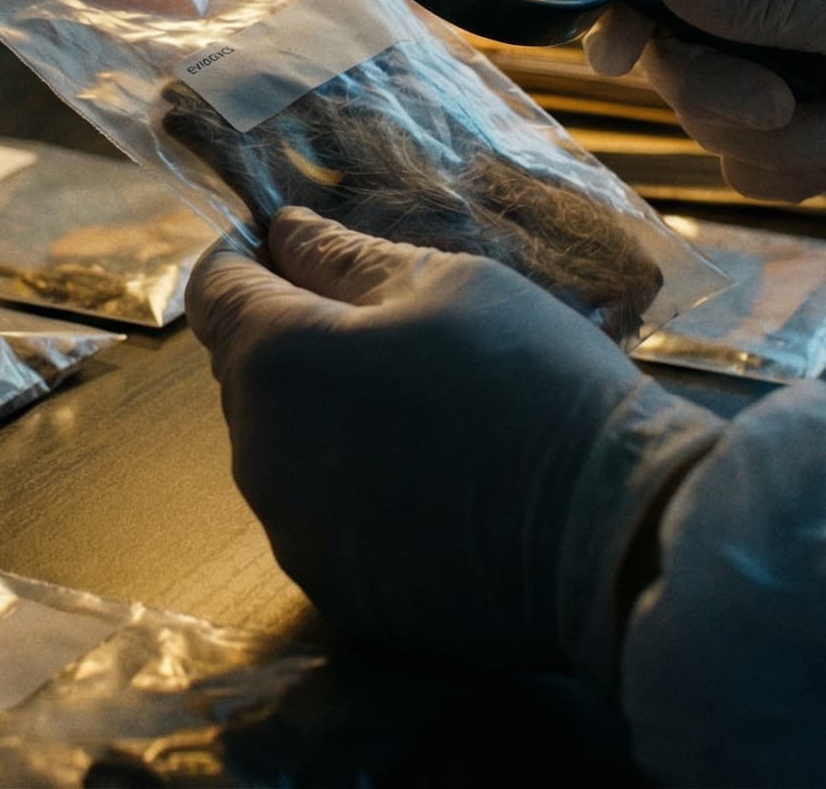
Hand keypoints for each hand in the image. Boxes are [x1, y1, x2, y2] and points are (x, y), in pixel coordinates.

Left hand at [187, 208, 720, 680]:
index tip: (299, 250)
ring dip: (329, 423)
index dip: (249, 259)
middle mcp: (258, 454)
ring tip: (429, 416)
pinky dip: (360, 497)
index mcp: (276, 361)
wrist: (610, 536)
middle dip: (300, 342)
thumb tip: (283, 231)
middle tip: (400, 334)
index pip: (216, 290)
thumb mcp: (448, 284)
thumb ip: (344, 257)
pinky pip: (326, 523)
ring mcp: (293, 535)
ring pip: (285, 453)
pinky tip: (437, 488)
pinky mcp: (337, 595)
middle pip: (250, 375)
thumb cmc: (530, 381)